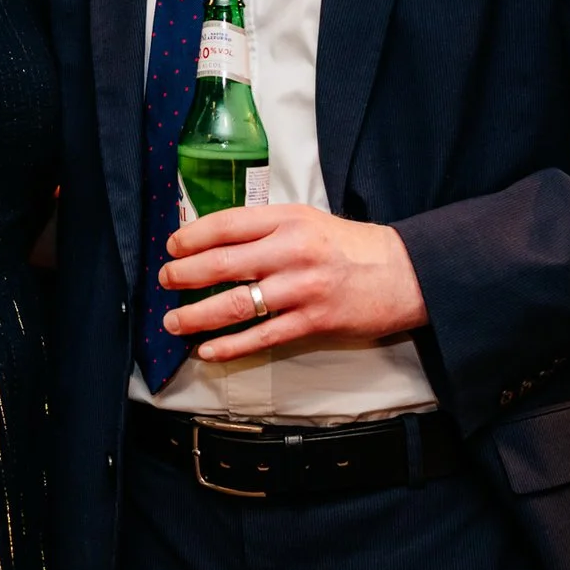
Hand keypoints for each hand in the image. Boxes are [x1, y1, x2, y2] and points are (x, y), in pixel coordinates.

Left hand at [157, 204, 426, 361]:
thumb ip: (266, 229)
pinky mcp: (312, 322)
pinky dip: (229, 346)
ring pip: (234, 304)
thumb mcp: (308, 222)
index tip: (171, 246)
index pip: (227, 224)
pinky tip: (208, 350)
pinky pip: (261, 336)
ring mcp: (300, 288)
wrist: (404, 274)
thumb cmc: (351, 247)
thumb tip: (215, 241)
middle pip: (222, 263)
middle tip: (166, 281)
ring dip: (196, 315)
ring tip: (173, 322)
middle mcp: (291, 251)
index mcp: (288, 220)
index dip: (192, 236)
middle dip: (184, 275)